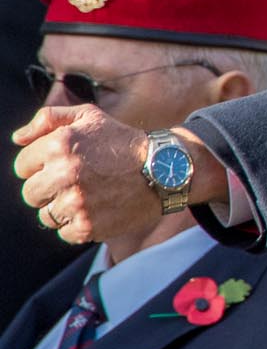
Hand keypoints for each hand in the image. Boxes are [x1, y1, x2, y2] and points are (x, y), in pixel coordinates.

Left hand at [13, 105, 181, 246]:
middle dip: (49, 188)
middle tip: (78, 182)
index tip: (66, 164)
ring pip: (46, 214)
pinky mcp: (86, 226)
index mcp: (59, 145)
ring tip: (90, 195)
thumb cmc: (123, 142)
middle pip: (30, 193)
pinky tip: (98, 209)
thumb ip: (48, 119)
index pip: (22, 166)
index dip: (42, 165)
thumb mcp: (89, 116)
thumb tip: (17, 138)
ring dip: (62, 207)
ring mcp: (75, 202)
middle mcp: (64, 174)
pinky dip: (77, 224)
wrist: (165, 169)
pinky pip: (63, 232)